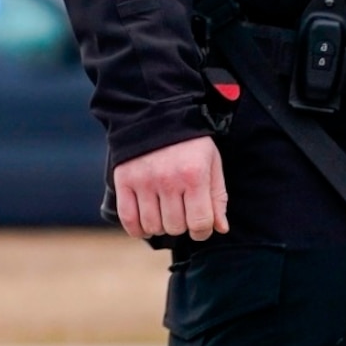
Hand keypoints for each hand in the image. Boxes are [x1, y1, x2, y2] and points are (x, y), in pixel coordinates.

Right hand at [113, 134, 227, 241]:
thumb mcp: (212, 164)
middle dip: (182, 225)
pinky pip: (128, 219)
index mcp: (194, 176)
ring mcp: (144, 181)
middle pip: (175, 227)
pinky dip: (137, 229)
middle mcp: (168, 180)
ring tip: (164, 214)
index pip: (200, 223)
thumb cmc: (190, 143)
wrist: (157, 114)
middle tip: (181, 213)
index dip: (203, 231)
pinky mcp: (124, 181)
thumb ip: (217, 197)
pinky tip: (146, 225)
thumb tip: (220, 228)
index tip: (201, 227)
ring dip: (160, 227)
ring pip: (153, 226)